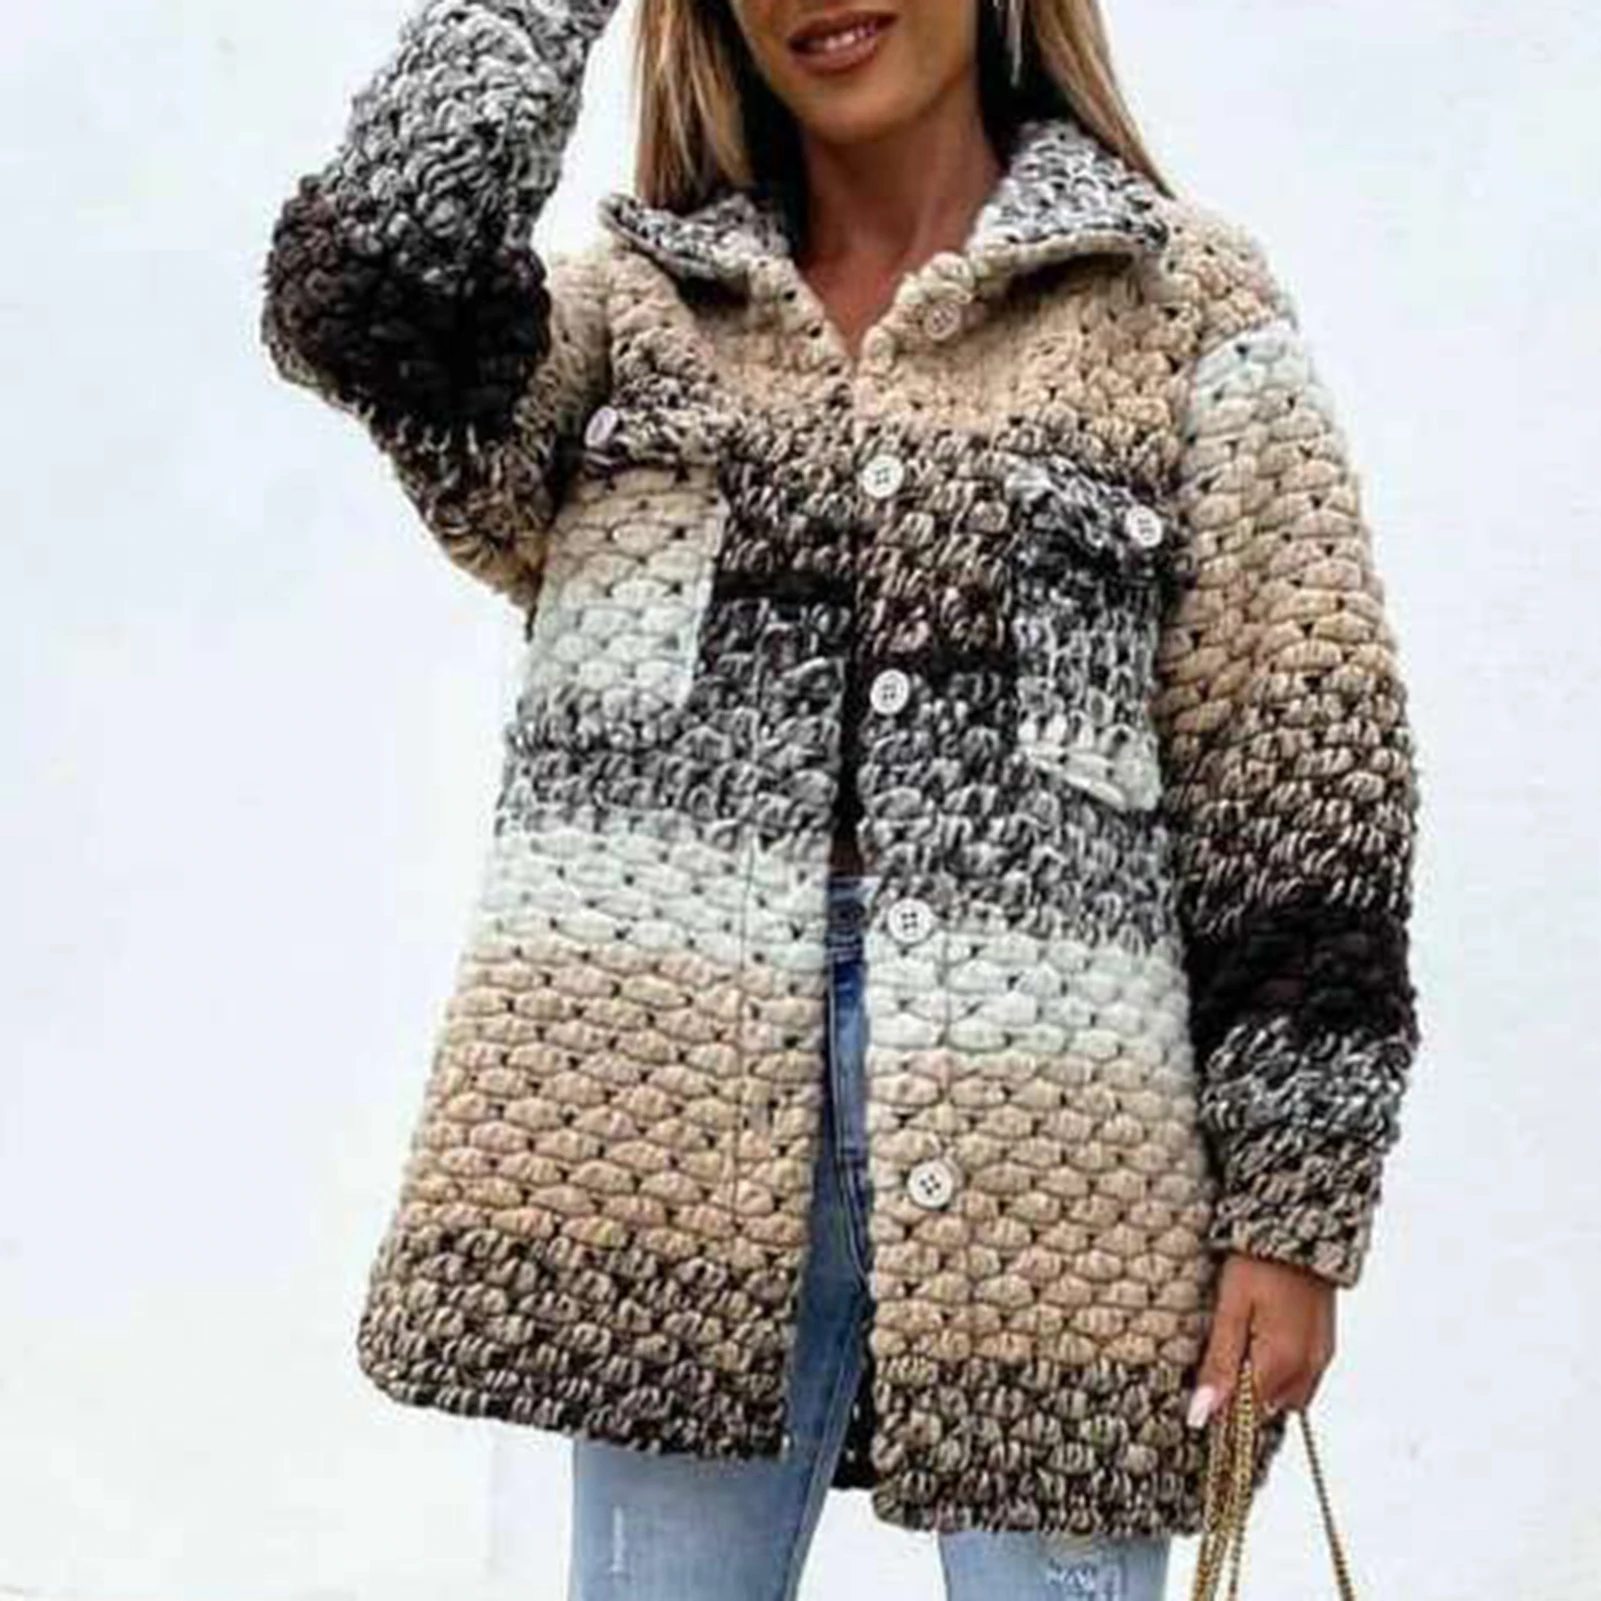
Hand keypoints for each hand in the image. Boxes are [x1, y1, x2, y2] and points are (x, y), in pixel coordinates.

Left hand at [1187, 1251, 1336, 1428]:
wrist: (1301, 1229)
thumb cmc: (1261, 1262)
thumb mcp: (1230, 1308)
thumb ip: (1219, 1364)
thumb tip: (1203, 1415)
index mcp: (1282, 1364)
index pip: (1249, 1417)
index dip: (1223, 1409)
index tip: (1203, 1392)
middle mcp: (1309, 1369)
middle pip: (1268, 1408)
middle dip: (1243, 1395)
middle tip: (1222, 1352)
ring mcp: (1321, 1357)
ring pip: (1285, 1394)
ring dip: (1262, 1381)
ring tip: (1241, 1337)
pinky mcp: (1325, 1344)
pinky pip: (1300, 1375)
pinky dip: (1279, 1368)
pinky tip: (1262, 1336)